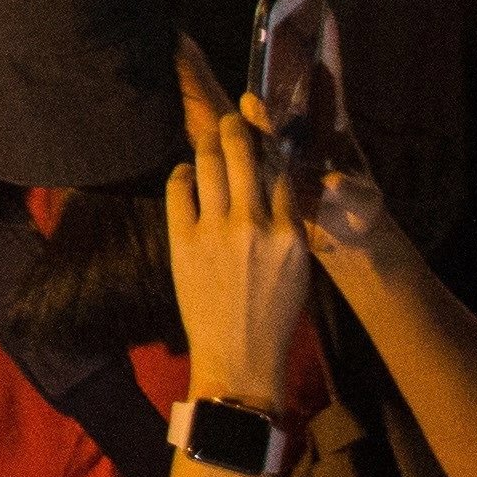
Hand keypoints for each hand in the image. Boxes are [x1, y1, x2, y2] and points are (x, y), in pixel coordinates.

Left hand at [164, 100, 320, 408]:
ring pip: (209, 164)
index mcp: (290, 234)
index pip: (281, 172)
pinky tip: (185, 172)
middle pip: (243, 155)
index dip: (270, 146)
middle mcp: (254, 225)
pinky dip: (181, 174)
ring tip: (208, 135)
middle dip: (235, 128)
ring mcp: (215, 231)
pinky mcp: (183, 241)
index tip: (262, 131)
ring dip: (207, 143)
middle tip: (230, 119)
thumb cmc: (273, 316)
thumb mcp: (297, 269)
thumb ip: (288, 224)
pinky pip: (179, 190)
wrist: (239, 357)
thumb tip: (272, 183)